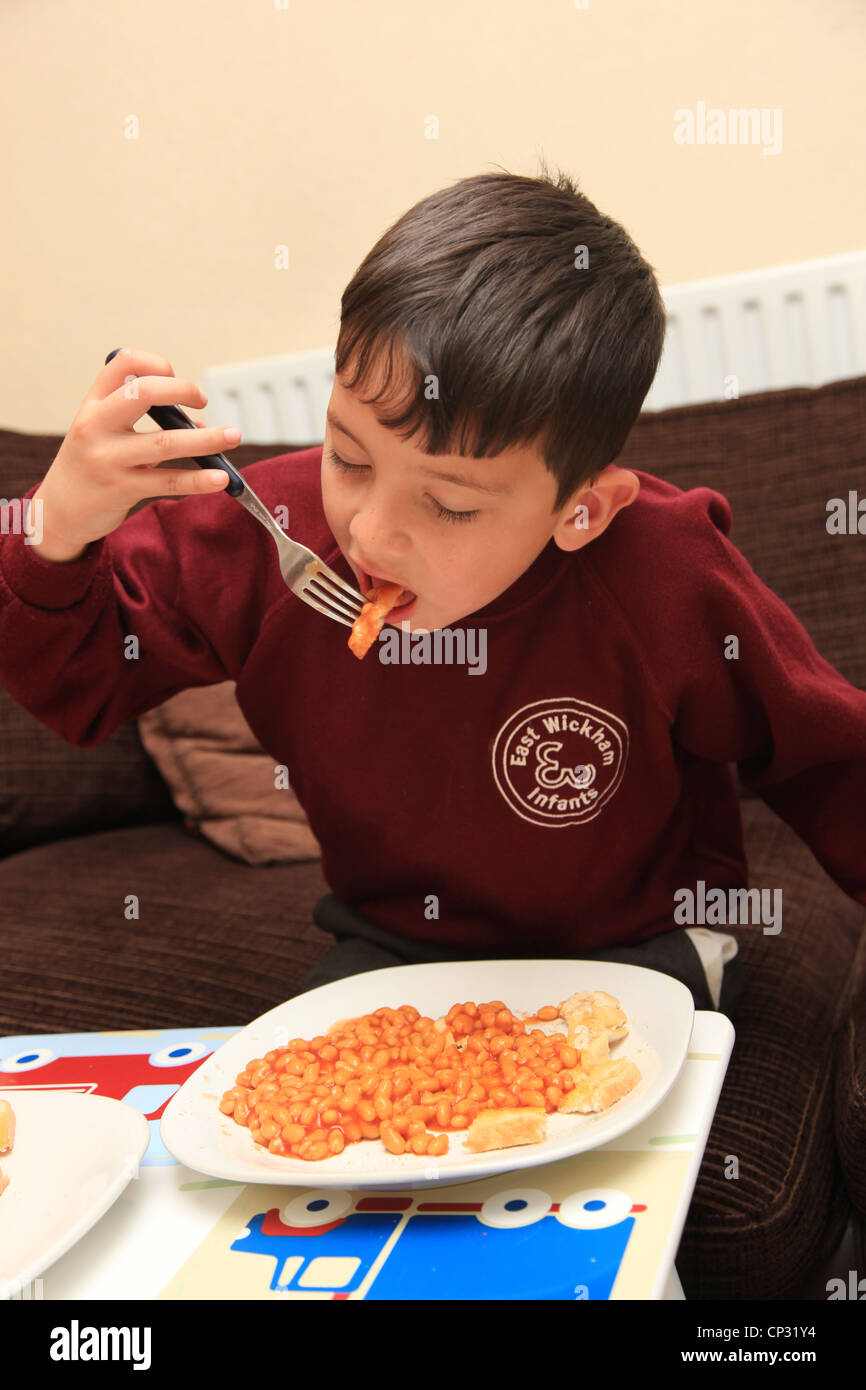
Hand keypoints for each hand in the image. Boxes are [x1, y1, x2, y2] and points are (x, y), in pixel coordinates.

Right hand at [31, 346, 240, 561]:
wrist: (58, 511)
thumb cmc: (91, 465)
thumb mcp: (105, 434)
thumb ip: (147, 424)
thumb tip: (202, 426)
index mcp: (93, 404)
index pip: (122, 363)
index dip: (155, 363)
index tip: (175, 376)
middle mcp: (96, 425)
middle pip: (144, 393)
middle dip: (182, 390)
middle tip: (204, 398)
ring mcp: (107, 459)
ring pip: (165, 442)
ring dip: (206, 439)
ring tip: (233, 436)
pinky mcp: (121, 489)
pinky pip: (168, 481)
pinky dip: (199, 479)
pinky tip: (220, 478)